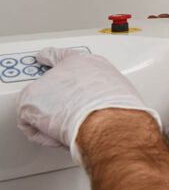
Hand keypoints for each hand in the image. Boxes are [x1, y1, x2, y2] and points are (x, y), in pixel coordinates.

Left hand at [17, 48, 161, 163]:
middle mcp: (65, 68)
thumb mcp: (118, 94)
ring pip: (38, 105)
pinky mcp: (30, 101)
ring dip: (49, 119)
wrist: (108, 119)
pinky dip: (40, 132)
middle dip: (55, 102)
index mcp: (88, 62)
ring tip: (68, 129)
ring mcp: (46, 83)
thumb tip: (101, 106)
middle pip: (49, 84)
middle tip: (68, 117)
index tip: (43, 56)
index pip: (62, 55)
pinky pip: (29, 121)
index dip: (51, 57)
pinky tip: (57, 135)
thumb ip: (101, 94)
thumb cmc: (118, 109)